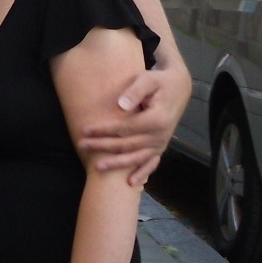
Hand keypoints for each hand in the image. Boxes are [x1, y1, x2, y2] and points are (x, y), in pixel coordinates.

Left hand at [77, 51, 192, 186]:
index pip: (125, 128)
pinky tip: (131, 183)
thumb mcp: (149, 79)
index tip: (85, 130)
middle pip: (127, 144)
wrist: (179, 87)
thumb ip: (136, 91)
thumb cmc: (160, 81)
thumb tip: (121, 106)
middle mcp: (160, 135)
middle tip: (82, 145)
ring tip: (97, 167)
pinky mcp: (161, 147)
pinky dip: (142, 173)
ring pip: (136, 158)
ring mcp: (161, 143)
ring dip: (116, 163)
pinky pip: (151, 163)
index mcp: (156, 119)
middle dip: (103, 146)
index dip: (104, 130)